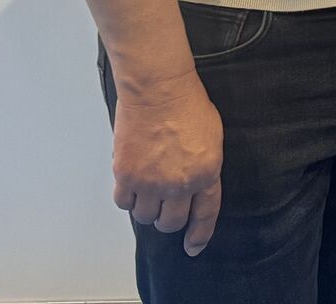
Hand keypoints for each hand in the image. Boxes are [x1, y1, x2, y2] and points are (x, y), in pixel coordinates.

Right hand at [110, 69, 224, 255]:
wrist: (158, 89)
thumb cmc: (187, 104)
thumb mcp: (211, 139)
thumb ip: (204, 167)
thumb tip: (193, 186)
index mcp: (206, 173)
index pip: (205, 214)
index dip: (199, 234)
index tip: (193, 246)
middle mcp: (180, 184)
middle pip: (170, 222)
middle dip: (167, 217)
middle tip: (163, 204)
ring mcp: (152, 182)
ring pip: (145, 216)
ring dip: (145, 207)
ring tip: (146, 187)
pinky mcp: (127, 176)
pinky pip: (124, 202)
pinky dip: (127, 197)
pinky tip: (131, 182)